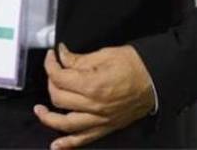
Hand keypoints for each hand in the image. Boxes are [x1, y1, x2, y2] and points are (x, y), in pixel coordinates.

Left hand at [34, 43, 155, 149]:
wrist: (156, 78)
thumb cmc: (134, 65)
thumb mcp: (104, 54)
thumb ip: (79, 59)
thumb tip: (62, 56)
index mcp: (92, 85)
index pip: (60, 77)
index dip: (51, 64)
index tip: (52, 56)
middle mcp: (94, 106)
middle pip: (59, 99)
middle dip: (51, 83)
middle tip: (54, 73)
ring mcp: (100, 119)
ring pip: (66, 123)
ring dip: (49, 118)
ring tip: (40, 110)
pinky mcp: (106, 127)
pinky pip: (84, 139)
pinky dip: (68, 144)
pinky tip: (56, 146)